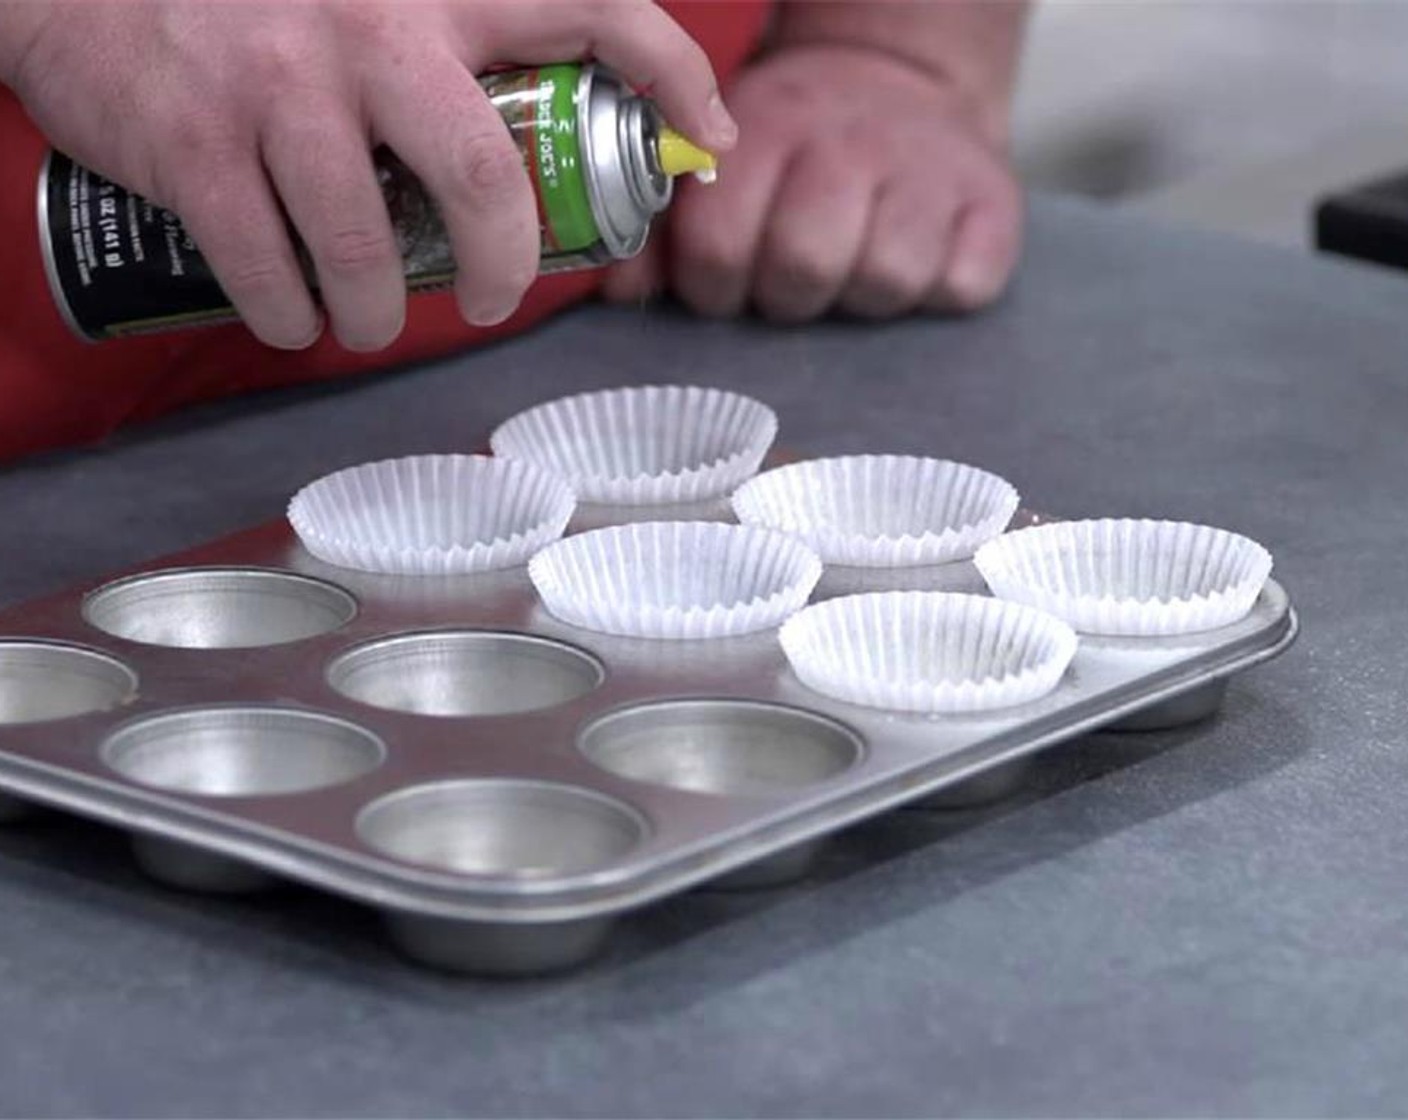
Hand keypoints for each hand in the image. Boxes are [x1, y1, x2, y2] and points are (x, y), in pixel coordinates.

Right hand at [0, 0, 735, 349]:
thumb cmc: (257, 2)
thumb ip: (460, 41)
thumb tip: (558, 127)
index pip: (591, 5)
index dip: (670, 76)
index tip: (711, 142)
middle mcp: (369, 22)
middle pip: (487, 174)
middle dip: (507, 267)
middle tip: (497, 299)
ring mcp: (279, 83)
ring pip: (365, 248)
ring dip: (376, 313)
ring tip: (369, 320)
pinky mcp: (196, 144)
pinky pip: (267, 272)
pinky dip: (290, 317)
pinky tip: (293, 317)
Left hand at [603, 43, 1021, 320]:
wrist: (901, 81)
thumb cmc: (796, 146)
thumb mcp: (725, 163)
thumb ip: (664, 231)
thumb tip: (624, 295)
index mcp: (768, 129)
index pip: (718, 246)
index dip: (713, 283)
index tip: (727, 277)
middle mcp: (851, 144)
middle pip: (803, 268)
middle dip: (786, 295)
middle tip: (792, 275)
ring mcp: (929, 173)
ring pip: (885, 282)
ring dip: (862, 294)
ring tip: (855, 262)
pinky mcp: (995, 207)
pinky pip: (962, 287)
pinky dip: (941, 288)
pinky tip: (920, 255)